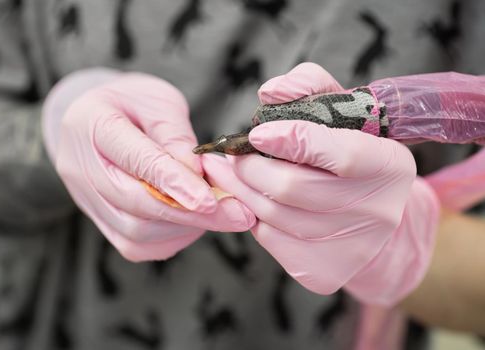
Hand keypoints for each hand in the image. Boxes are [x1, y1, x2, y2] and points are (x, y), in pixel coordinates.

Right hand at [44, 71, 254, 260]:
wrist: (99, 119)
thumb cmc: (134, 104)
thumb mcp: (159, 101)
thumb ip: (176, 136)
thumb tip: (200, 176)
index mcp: (92, 123)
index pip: (136, 160)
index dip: (174, 183)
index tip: (211, 200)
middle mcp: (81, 167)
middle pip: (136, 204)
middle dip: (192, 214)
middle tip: (239, 215)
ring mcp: (86, 199)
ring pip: (136, 232)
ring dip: (185, 227)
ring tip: (223, 214)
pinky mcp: (100, 221)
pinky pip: (135, 244)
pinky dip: (172, 238)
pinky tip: (197, 223)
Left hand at [202, 63, 439, 304]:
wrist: (371, 220)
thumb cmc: (350, 155)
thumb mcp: (342, 112)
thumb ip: (309, 85)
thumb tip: (269, 94)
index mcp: (389, 165)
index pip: (343, 154)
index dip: (294, 141)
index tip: (256, 133)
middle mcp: (377, 211)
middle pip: (293, 189)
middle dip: (249, 168)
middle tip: (230, 155)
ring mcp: (351, 248)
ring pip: (273, 216)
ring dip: (240, 190)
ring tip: (226, 172)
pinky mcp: (324, 273)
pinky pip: (269, 239)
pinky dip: (252, 216)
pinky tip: (247, 199)